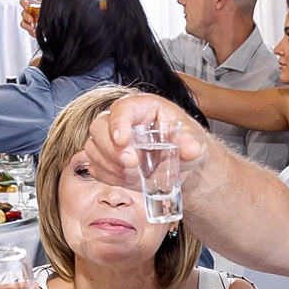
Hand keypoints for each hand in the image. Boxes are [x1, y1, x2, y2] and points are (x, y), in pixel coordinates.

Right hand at [80, 93, 210, 194]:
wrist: (180, 163)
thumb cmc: (185, 143)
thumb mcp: (195, 139)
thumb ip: (192, 142)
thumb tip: (190, 148)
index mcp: (142, 108)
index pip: (122, 108)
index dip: (118, 122)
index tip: (122, 140)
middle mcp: (121, 121)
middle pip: (99, 127)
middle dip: (111, 149)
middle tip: (132, 164)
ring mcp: (110, 140)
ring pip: (93, 149)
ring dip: (110, 166)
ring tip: (134, 175)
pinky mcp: (106, 160)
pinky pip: (95, 168)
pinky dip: (108, 177)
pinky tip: (127, 180)